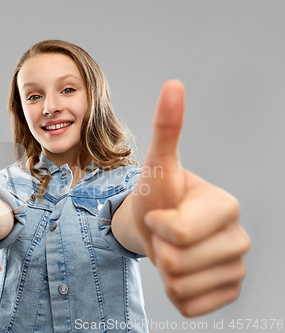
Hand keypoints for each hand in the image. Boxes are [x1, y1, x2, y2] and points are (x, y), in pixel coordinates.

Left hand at [132, 80, 251, 316]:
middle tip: (164, 234)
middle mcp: (239, 238)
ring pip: (181, 287)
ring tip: (171, 250)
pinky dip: (175, 293)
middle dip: (159, 249)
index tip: (161, 213)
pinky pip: (189, 307)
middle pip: (178, 263)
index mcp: (227, 206)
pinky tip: (182, 271)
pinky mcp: (227, 292)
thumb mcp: (158, 165)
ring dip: (165, 272)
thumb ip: (167, 128)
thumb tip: (173, 84)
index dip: (158, 225)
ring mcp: (236, 268)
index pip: (179, 233)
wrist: (157, 227)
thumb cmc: (158, 196)